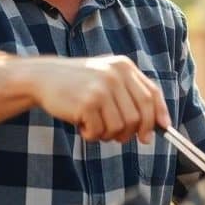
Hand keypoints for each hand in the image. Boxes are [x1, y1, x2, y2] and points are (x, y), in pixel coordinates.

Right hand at [25, 55, 170, 143]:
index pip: (151, 94)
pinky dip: (93, 135)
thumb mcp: (106, 78)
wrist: (43, 77)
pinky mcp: (87, 103)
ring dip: (108, 134)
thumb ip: (130, 96)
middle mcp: (115, 75)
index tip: (161, 130)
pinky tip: (83, 125)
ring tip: (95, 126)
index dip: (159, 115)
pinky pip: (100, 131)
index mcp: (124, 67)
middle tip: (120, 137)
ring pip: (121, 127)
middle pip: (139, 116)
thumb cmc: (78, 83)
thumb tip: (154, 129)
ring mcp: (101, 89)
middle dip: (133, 132)